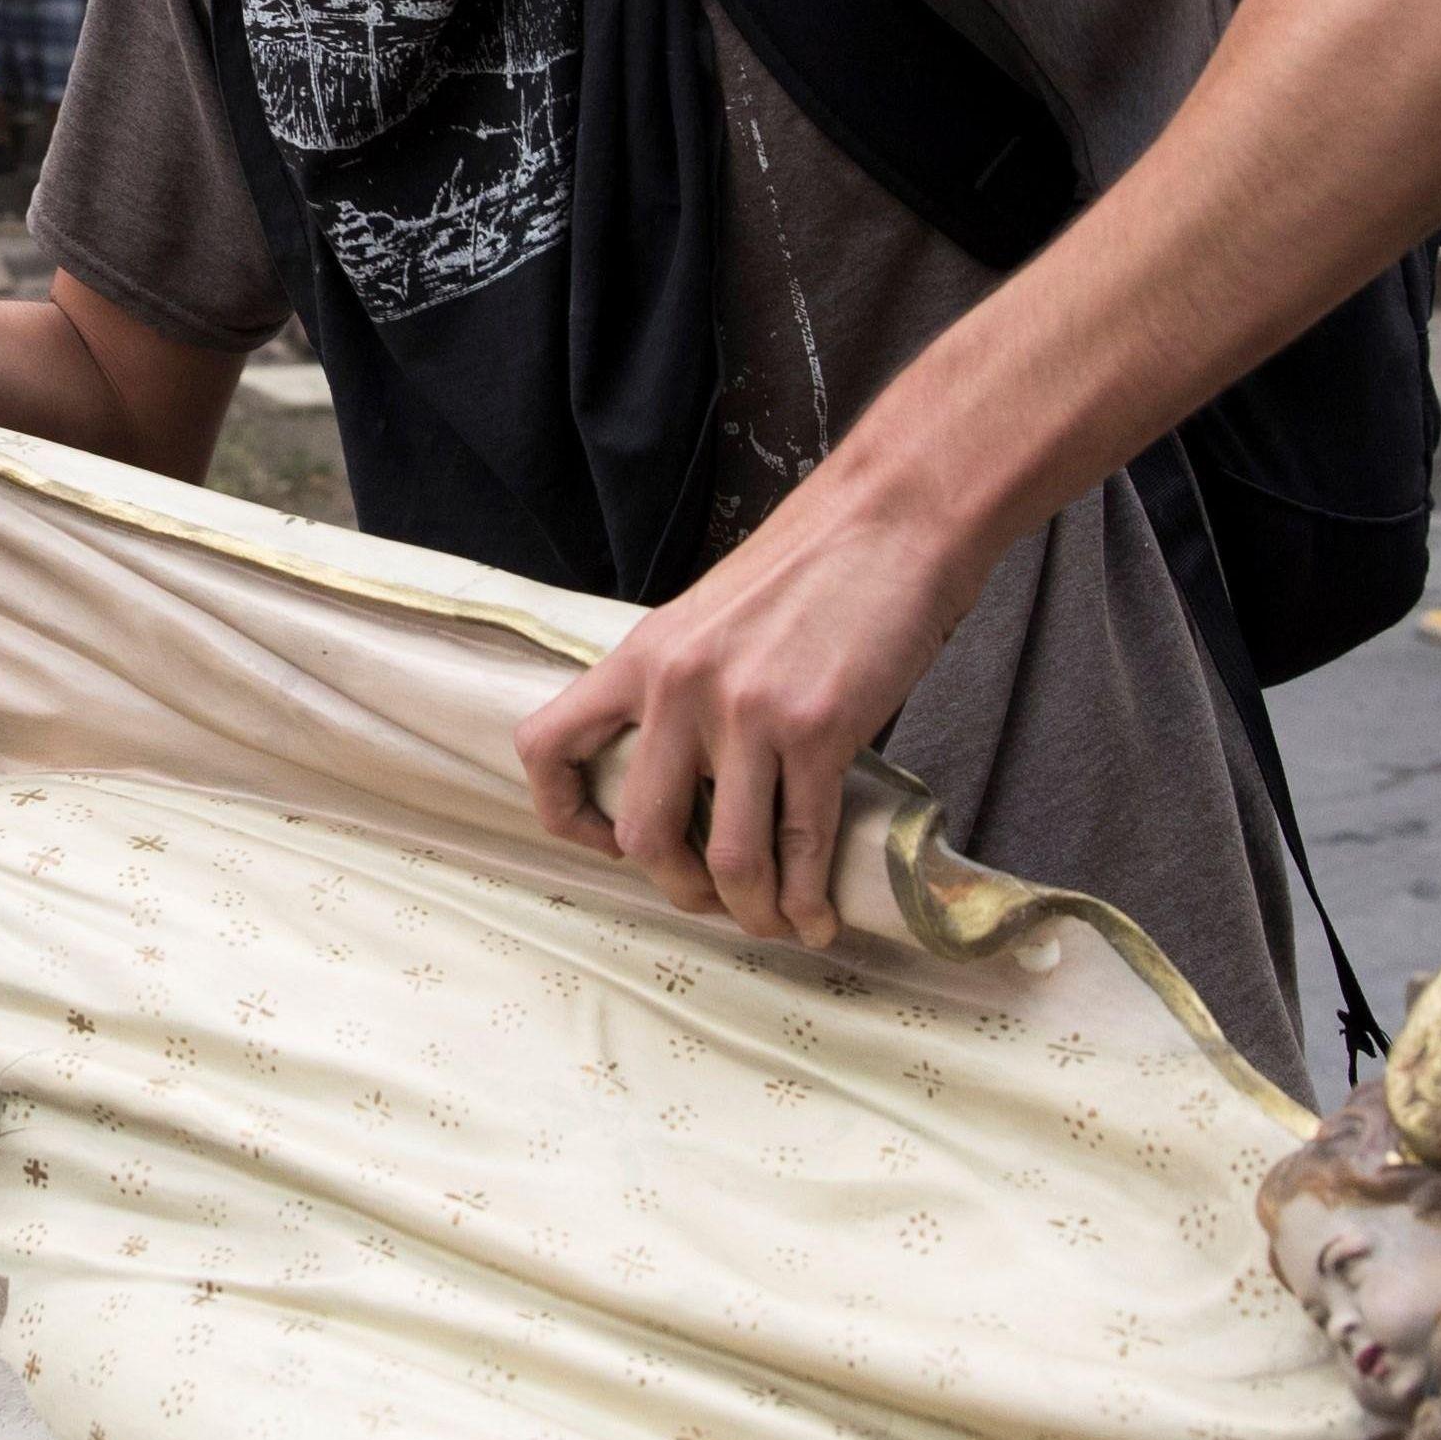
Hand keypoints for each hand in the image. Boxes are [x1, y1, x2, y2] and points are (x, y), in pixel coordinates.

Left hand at [511, 460, 981, 947]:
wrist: (894, 518)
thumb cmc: (813, 565)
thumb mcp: (711, 617)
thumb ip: (684, 684)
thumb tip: (689, 771)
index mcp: (639, 657)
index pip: (546, 745)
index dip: (563, 813)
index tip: (604, 842)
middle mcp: (677, 689)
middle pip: (643, 833)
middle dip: (676, 887)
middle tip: (709, 897)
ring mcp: (745, 713)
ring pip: (726, 858)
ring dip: (748, 909)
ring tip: (772, 921)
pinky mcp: (818, 731)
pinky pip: (798, 845)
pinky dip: (806, 898)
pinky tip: (818, 916)